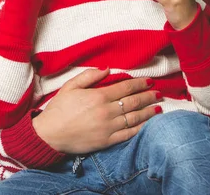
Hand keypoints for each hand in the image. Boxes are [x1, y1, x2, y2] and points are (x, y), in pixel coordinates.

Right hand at [32, 68, 161, 153]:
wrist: (50, 134)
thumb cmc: (59, 108)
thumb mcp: (71, 86)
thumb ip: (89, 76)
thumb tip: (107, 69)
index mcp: (98, 96)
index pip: (125, 88)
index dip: (139, 84)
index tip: (149, 81)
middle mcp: (106, 111)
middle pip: (133, 102)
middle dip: (148, 96)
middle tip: (158, 92)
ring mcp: (108, 127)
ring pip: (134, 118)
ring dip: (148, 112)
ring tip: (158, 107)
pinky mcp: (107, 141)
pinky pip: (128, 134)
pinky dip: (140, 128)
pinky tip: (147, 124)